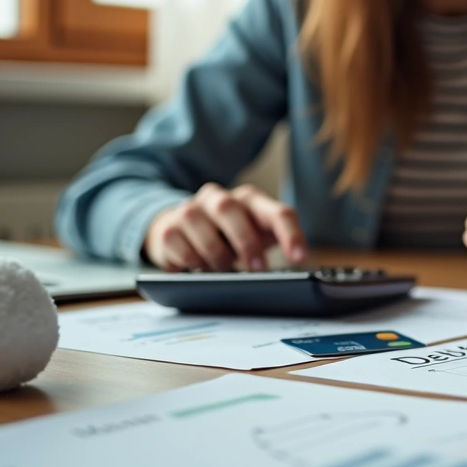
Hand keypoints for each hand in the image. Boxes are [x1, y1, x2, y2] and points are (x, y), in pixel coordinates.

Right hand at [144, 183, 308, 271]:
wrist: (179, 229)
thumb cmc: (227, 236)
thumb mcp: (255, 237)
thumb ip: (271, 243)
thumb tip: (291, 265)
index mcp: (250, 200)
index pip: (277, 211)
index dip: (290, 234)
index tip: (299, 257)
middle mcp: (219, 198)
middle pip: (230, 210)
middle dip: (245, 241)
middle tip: (257, 268)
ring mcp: (190, 209)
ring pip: (199, 223)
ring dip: (214, 253)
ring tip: (222, 269)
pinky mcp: (167, 227)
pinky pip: (177, 242)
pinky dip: (191, 259)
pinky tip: (198, 266)